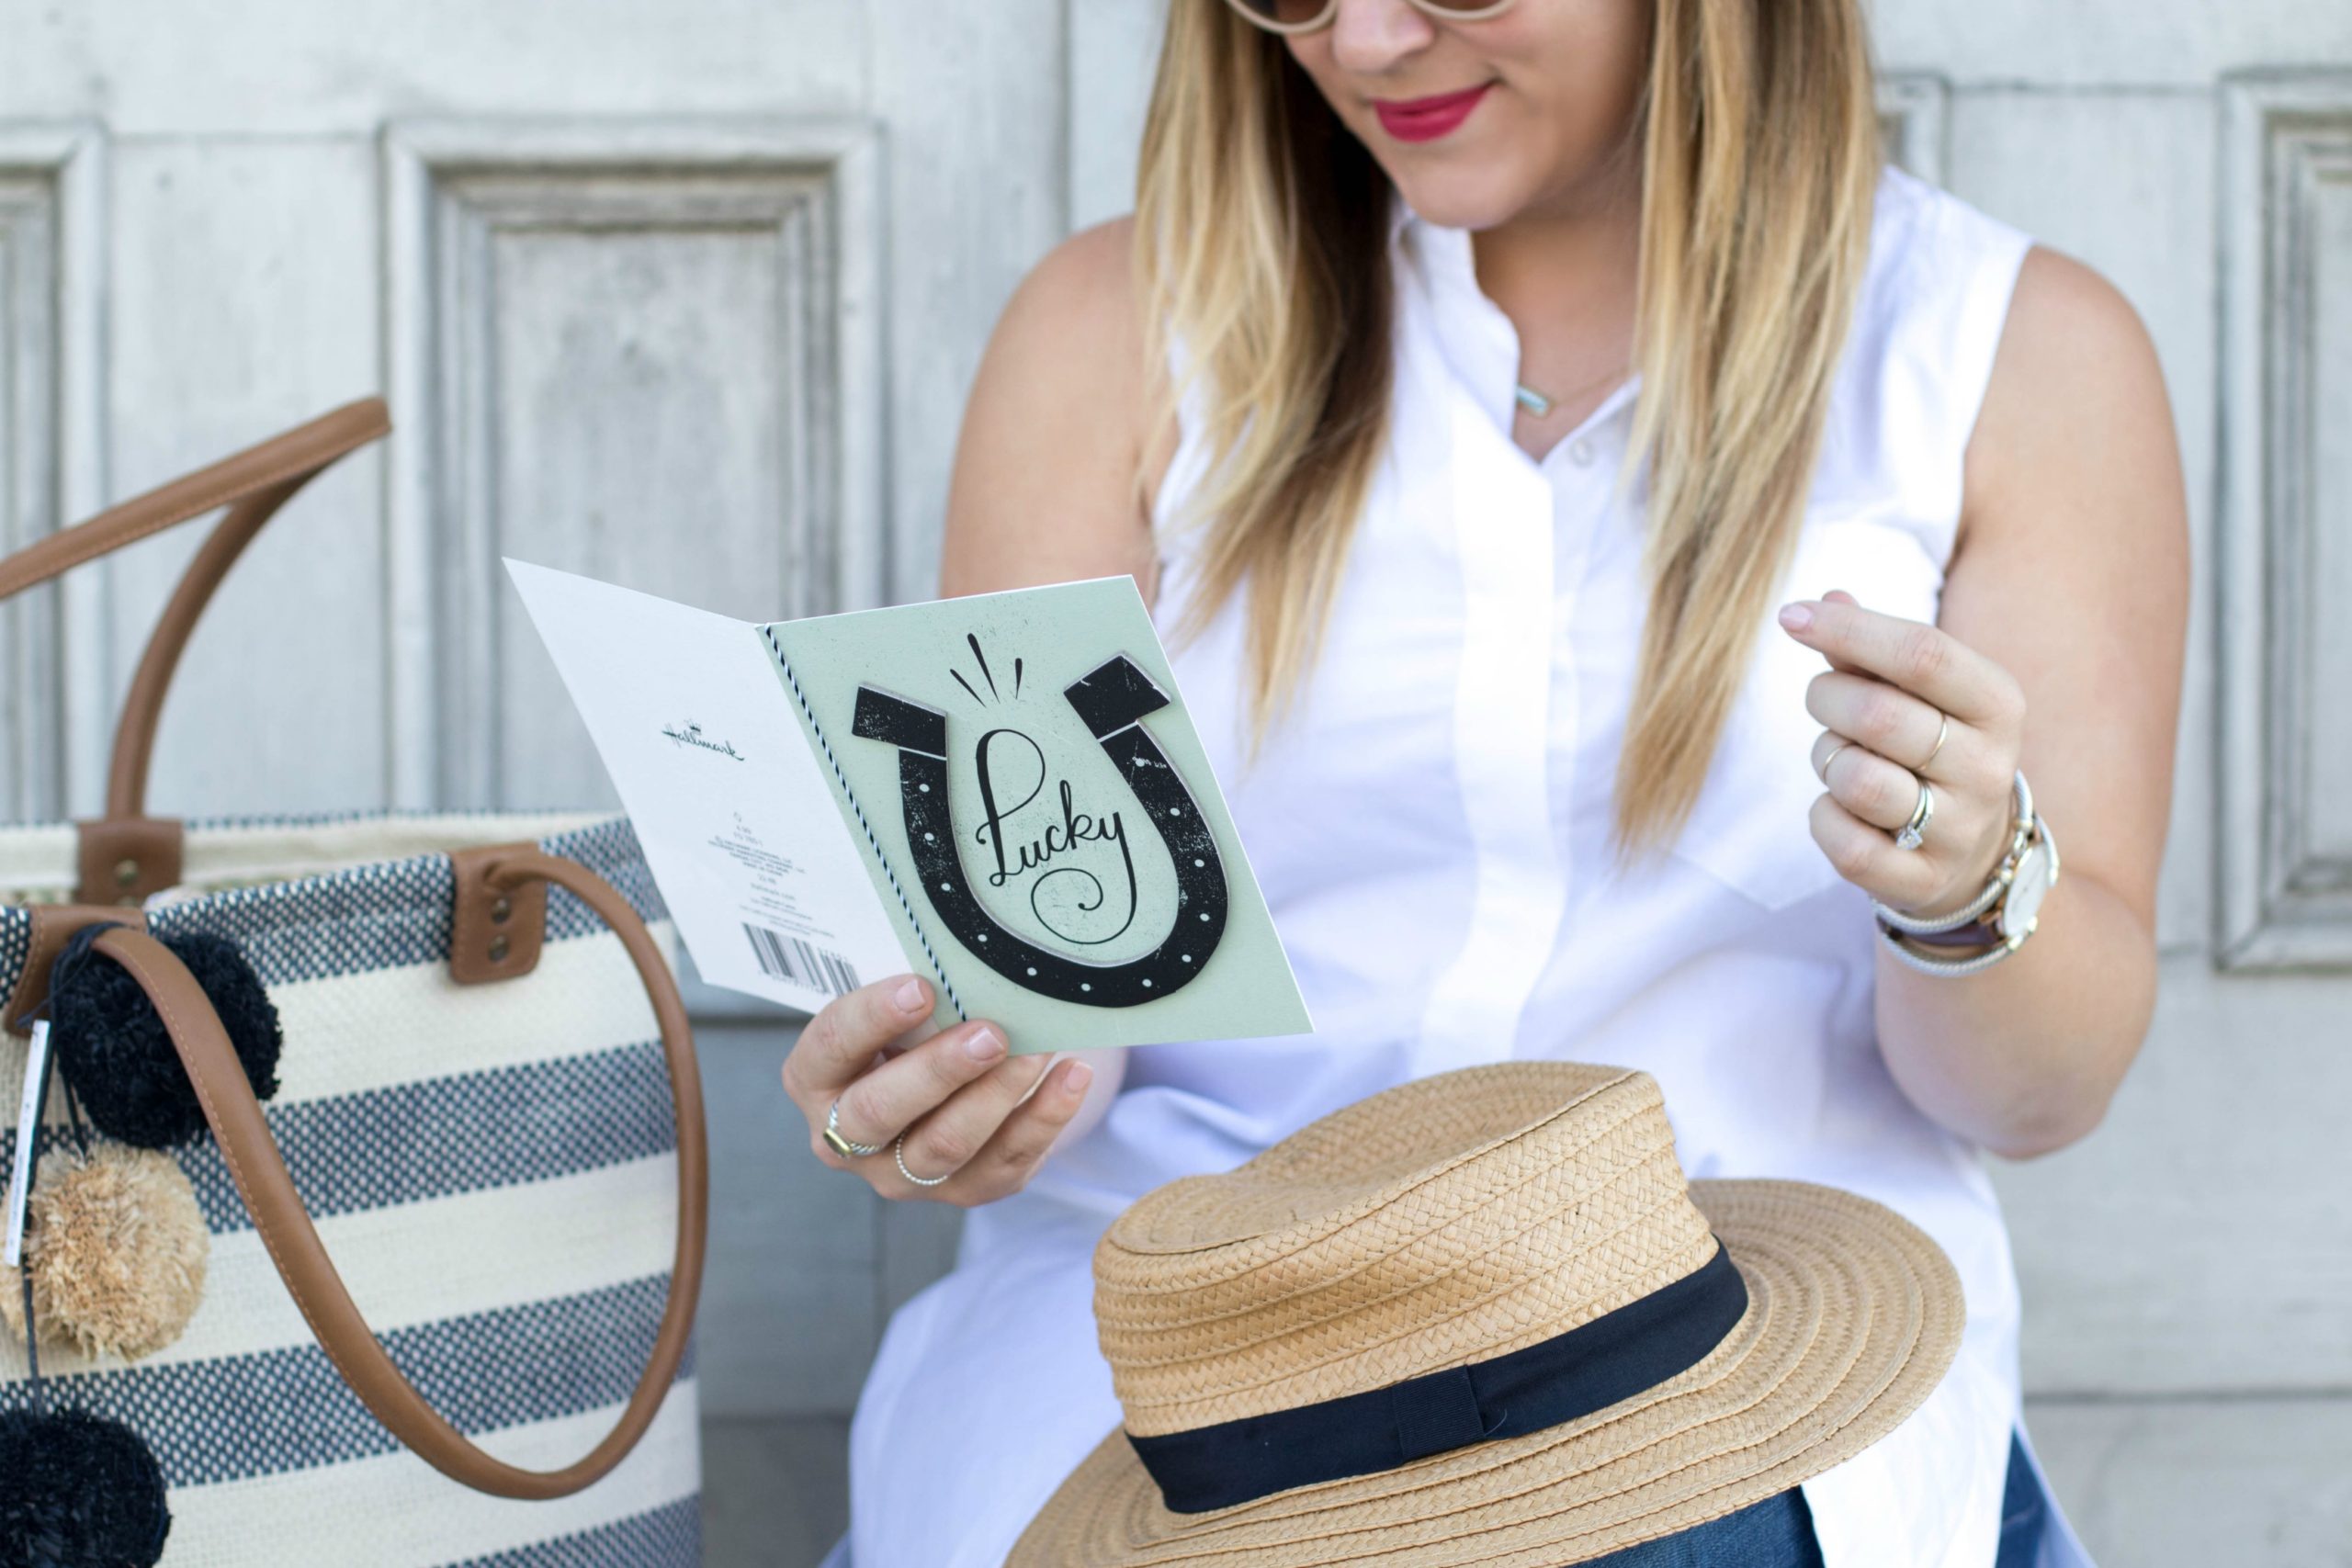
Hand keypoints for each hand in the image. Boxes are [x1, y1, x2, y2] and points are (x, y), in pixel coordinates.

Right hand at [781, 973, 1095, 1204]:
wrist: (944, 1082)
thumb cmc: (912, 1030)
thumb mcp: (896, 1007)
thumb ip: (912, 992)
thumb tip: (967, 958)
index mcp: (816, 1079)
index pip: (830, 1048)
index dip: (871, 1018)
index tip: (921, 988)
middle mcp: (845, 1138)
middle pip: (879, 1112)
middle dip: (938, 1071)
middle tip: (990, 1034)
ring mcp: (901, 1174)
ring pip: (945, 1146)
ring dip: (997, 1095)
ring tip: (1039, 1050)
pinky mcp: (961, 1191)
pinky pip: (1004, 1164)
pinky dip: (1044, 1119)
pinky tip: (1072, 1077)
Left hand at [1776, 588, 2023, 919]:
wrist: (1971, 852)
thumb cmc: (1930, 747)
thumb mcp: (1920, 692)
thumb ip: (1870, 649)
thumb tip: (1824, 601)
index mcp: (1998, 704)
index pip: (1923, 653)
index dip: (1849, 630)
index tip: (1789, 616)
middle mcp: (1988, 767)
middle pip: (1878, 714)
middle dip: (1827, 698)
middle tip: (1824, 700)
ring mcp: (1959, 829)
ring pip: (1857, 779)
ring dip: (1828, 759)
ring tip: (1843, 757)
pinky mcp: (1920, 881)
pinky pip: (1844, 842)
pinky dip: (1823, 816)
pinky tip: (1840, 808)